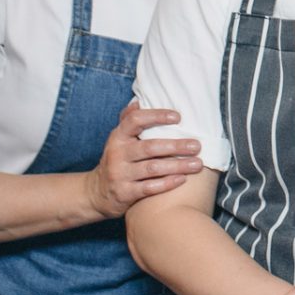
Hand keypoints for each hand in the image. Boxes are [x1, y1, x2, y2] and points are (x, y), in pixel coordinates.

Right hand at [83, 104, 201, 217]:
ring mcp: (119, 174)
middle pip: (149, 147)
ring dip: (177, 166)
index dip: (156, 116)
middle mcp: (117, 154)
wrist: (96, 193)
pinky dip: (167, 183)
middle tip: (197, 146)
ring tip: (197, 164)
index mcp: (118, 137)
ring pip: (152, 168)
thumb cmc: (117, 160)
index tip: (178, 117)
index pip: (135, 120)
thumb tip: (138, 101)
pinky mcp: (124, 193)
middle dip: (176, 146)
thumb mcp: (119, 139)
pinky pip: (149, 188)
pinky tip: (182, 179)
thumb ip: (129, 121)